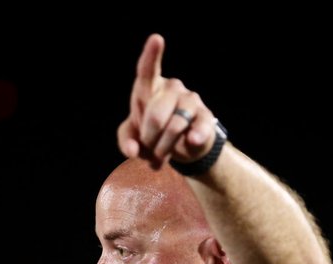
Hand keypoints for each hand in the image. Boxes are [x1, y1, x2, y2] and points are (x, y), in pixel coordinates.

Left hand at [116, 33, 217, 167]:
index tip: (156, 38)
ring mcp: (191, 100)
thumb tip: (132, 152)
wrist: (181, 148)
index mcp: (149, 87)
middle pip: (156, 115)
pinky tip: (191, 141)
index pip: (148, 70)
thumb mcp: (133, 138)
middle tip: (148, 148)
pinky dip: (195, 137)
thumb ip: (126, 142)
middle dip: (149, 138)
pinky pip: (199, 127)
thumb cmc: (152, 134)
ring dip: (164, 147)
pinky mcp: (206, 116)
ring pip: (176, 125)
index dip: (152, 55)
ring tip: (161, 155)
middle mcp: (172, 87)